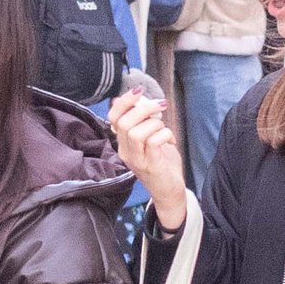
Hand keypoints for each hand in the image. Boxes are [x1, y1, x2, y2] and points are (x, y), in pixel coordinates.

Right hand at [111, 87, 189, 227]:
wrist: (168, 192)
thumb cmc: (160, 162)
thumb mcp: (149, 139)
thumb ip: (144, 122)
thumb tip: (140, 99)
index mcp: (122, 143)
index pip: (113, 118)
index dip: (124, 102)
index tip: (138, 91)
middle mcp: (125, 152)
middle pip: (124, 123)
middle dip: (144, 108)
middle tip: (160, 106)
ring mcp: (137, 160)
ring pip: (136, 133)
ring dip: (155, 124)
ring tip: (164, 129)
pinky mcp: (151, 166)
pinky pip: (154, 142)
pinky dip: (165, 134)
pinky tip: (171, 139)